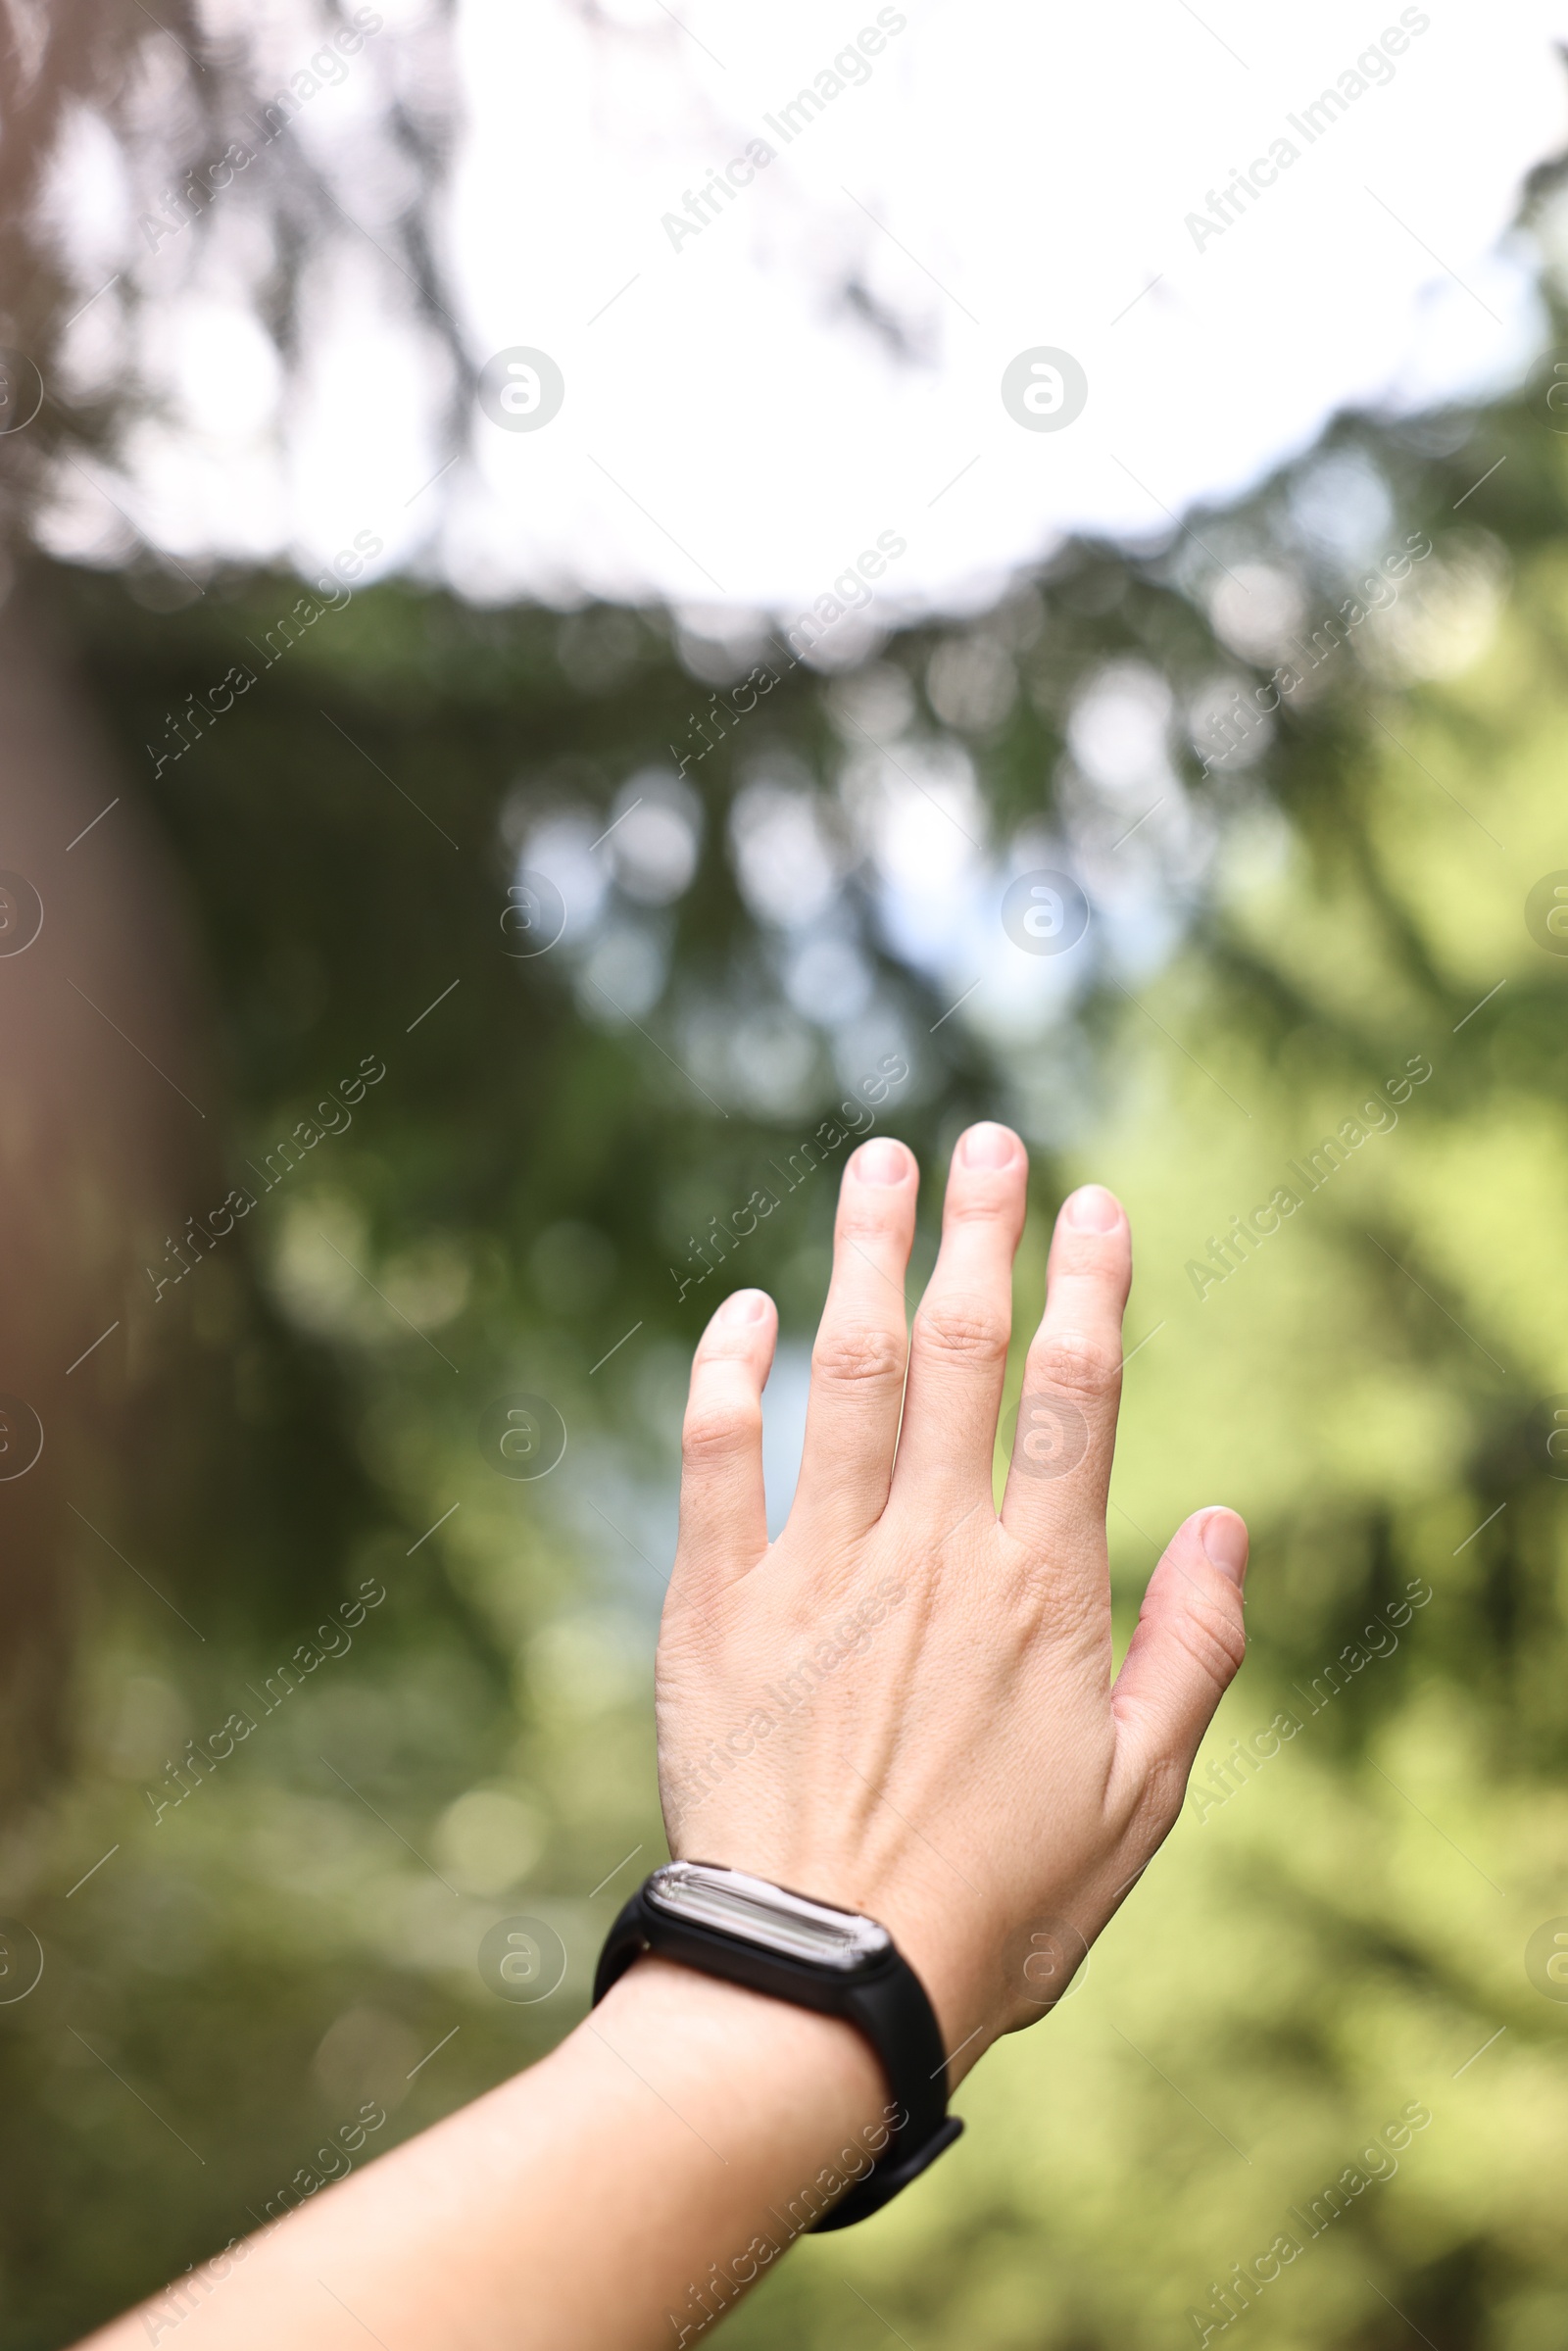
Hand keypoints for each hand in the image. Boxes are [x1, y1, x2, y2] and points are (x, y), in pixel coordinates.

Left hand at [655, 1123, 1248, 2080]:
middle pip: (960, 1351)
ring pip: (845, 1373)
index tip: (1094, 1203)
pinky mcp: (716, 1607)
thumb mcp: (1141, 1796)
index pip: (1074, 1395)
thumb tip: (1225, 1519)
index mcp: (1038, 1589)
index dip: (1090, 1286)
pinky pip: (717, 1458)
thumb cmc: (999, 1901)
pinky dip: (728, 1373)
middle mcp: (929, 1552)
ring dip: (863, 1256)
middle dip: (978, 1233)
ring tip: (877, 1164)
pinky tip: (746, 1306)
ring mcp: (816, 1570)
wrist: (827, 1980)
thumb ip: (1193, 1649)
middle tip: (982, 1138)